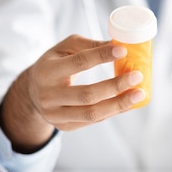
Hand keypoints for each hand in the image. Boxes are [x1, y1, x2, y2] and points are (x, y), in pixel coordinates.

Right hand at [0, 34, 145, 152]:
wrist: (32, 92)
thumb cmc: (55, 63)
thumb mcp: (65, 48)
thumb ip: (89, 45)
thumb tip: (118, 45)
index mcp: (48, 71)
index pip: (79, 63)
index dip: (102, 56)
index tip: (123, 50)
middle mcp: (49, 96)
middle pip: (87, 94)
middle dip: (115, 86)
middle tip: (137, 76)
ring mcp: (55, 114)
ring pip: (92, 113)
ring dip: (119, 104)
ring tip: (140, 93)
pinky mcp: (65, 126)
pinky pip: (94, 121)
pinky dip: (114, 111)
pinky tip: (129, 103)